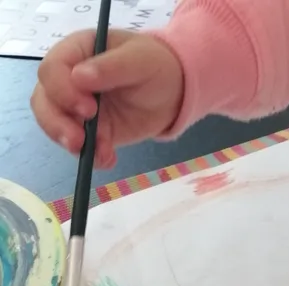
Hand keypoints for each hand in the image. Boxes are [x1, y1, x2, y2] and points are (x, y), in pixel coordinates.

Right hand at [31, 29, 183, 167]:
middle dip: (57, 122)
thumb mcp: (140, 60)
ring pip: (54, 124)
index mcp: (76, 52)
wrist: (173, 92)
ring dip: (70, 142)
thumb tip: (79, 77)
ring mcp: (74, 106)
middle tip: (80, 139)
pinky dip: (90, 155)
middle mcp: (67, 78)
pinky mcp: (87, 129)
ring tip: (99, 153)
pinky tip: (107, 160)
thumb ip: (112, 67)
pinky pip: (78, 144)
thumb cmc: (155, 66)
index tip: (88, 109)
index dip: (62, 90)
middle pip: (44, 99)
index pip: (52, 69)